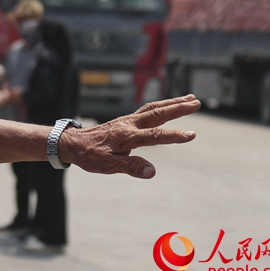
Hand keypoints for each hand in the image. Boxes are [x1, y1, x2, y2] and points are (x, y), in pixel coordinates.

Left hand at [58, 95, 199, 178]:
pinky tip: (168, 106)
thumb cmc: (90, 156)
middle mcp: (129, 124)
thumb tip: (151, 172)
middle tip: (197, 103)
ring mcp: (128, 120)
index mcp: (126, 136)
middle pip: (157, 113)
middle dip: (178, 108)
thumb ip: (130, 167)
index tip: (192, 135)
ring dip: (172, 103)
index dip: (173, 136)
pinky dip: (161, 105)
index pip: (154, 136)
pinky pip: (147, 110)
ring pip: (153, 108)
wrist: (72, 143)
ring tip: (190, 98)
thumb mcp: (108, 165)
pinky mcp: (126, 120)